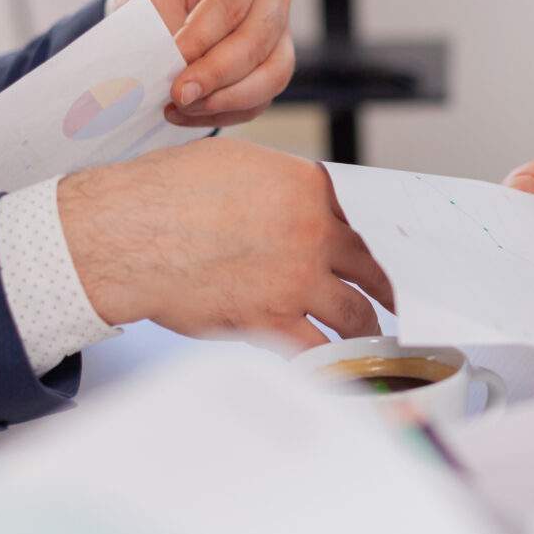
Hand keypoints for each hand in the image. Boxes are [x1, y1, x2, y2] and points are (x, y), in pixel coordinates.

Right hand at [59, 138, 394, 351]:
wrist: (125, 233)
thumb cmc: (168, 192)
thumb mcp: (240, 164)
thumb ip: (286, 184)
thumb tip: (309, 197)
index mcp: (308, 191)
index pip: (372, 216)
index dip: (391, 239)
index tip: (404, 253)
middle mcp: (312, 234)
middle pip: (375, 267)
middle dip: (394, 288)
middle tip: (407, 300)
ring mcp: (295, 281)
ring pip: (356, 315)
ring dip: (368, 328)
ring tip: (375, 337)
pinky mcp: (269, 321)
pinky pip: (317, 352)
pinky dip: (332, 363)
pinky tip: (340, 368)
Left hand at [108, 0, 293, 128]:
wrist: (167, 12)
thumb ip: (156, 30)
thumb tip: (157, 71)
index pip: (230, 1)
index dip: (203, 34)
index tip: (174, 57)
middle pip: (256, 39)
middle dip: (216, 73)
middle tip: (178, 93)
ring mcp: (282, 34)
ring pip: (272, 74)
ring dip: (226, 98)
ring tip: (184, 106)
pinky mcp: (277, 69)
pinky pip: (262, 99)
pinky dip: (225, 113)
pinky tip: (190, 113)